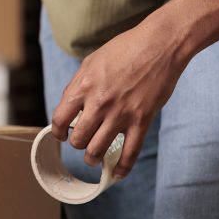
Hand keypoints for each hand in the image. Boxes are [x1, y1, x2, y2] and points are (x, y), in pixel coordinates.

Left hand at [50, 20, 190, 178]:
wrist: (160, 45)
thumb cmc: (126, 48)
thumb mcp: (92, 61)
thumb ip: (78, 84)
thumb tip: (69, 106)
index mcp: (83, 86)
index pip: (60, 119)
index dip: (58, 131)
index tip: (61, 134)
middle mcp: (99, 103)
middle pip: (78, 139)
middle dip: (77, 144)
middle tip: (82, 142)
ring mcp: (121, 114)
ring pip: (98, 150)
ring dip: (92, 158)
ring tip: (93, 158)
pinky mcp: (141, 121)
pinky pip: (129, 153)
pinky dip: (122, 168)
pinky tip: (117, 173)